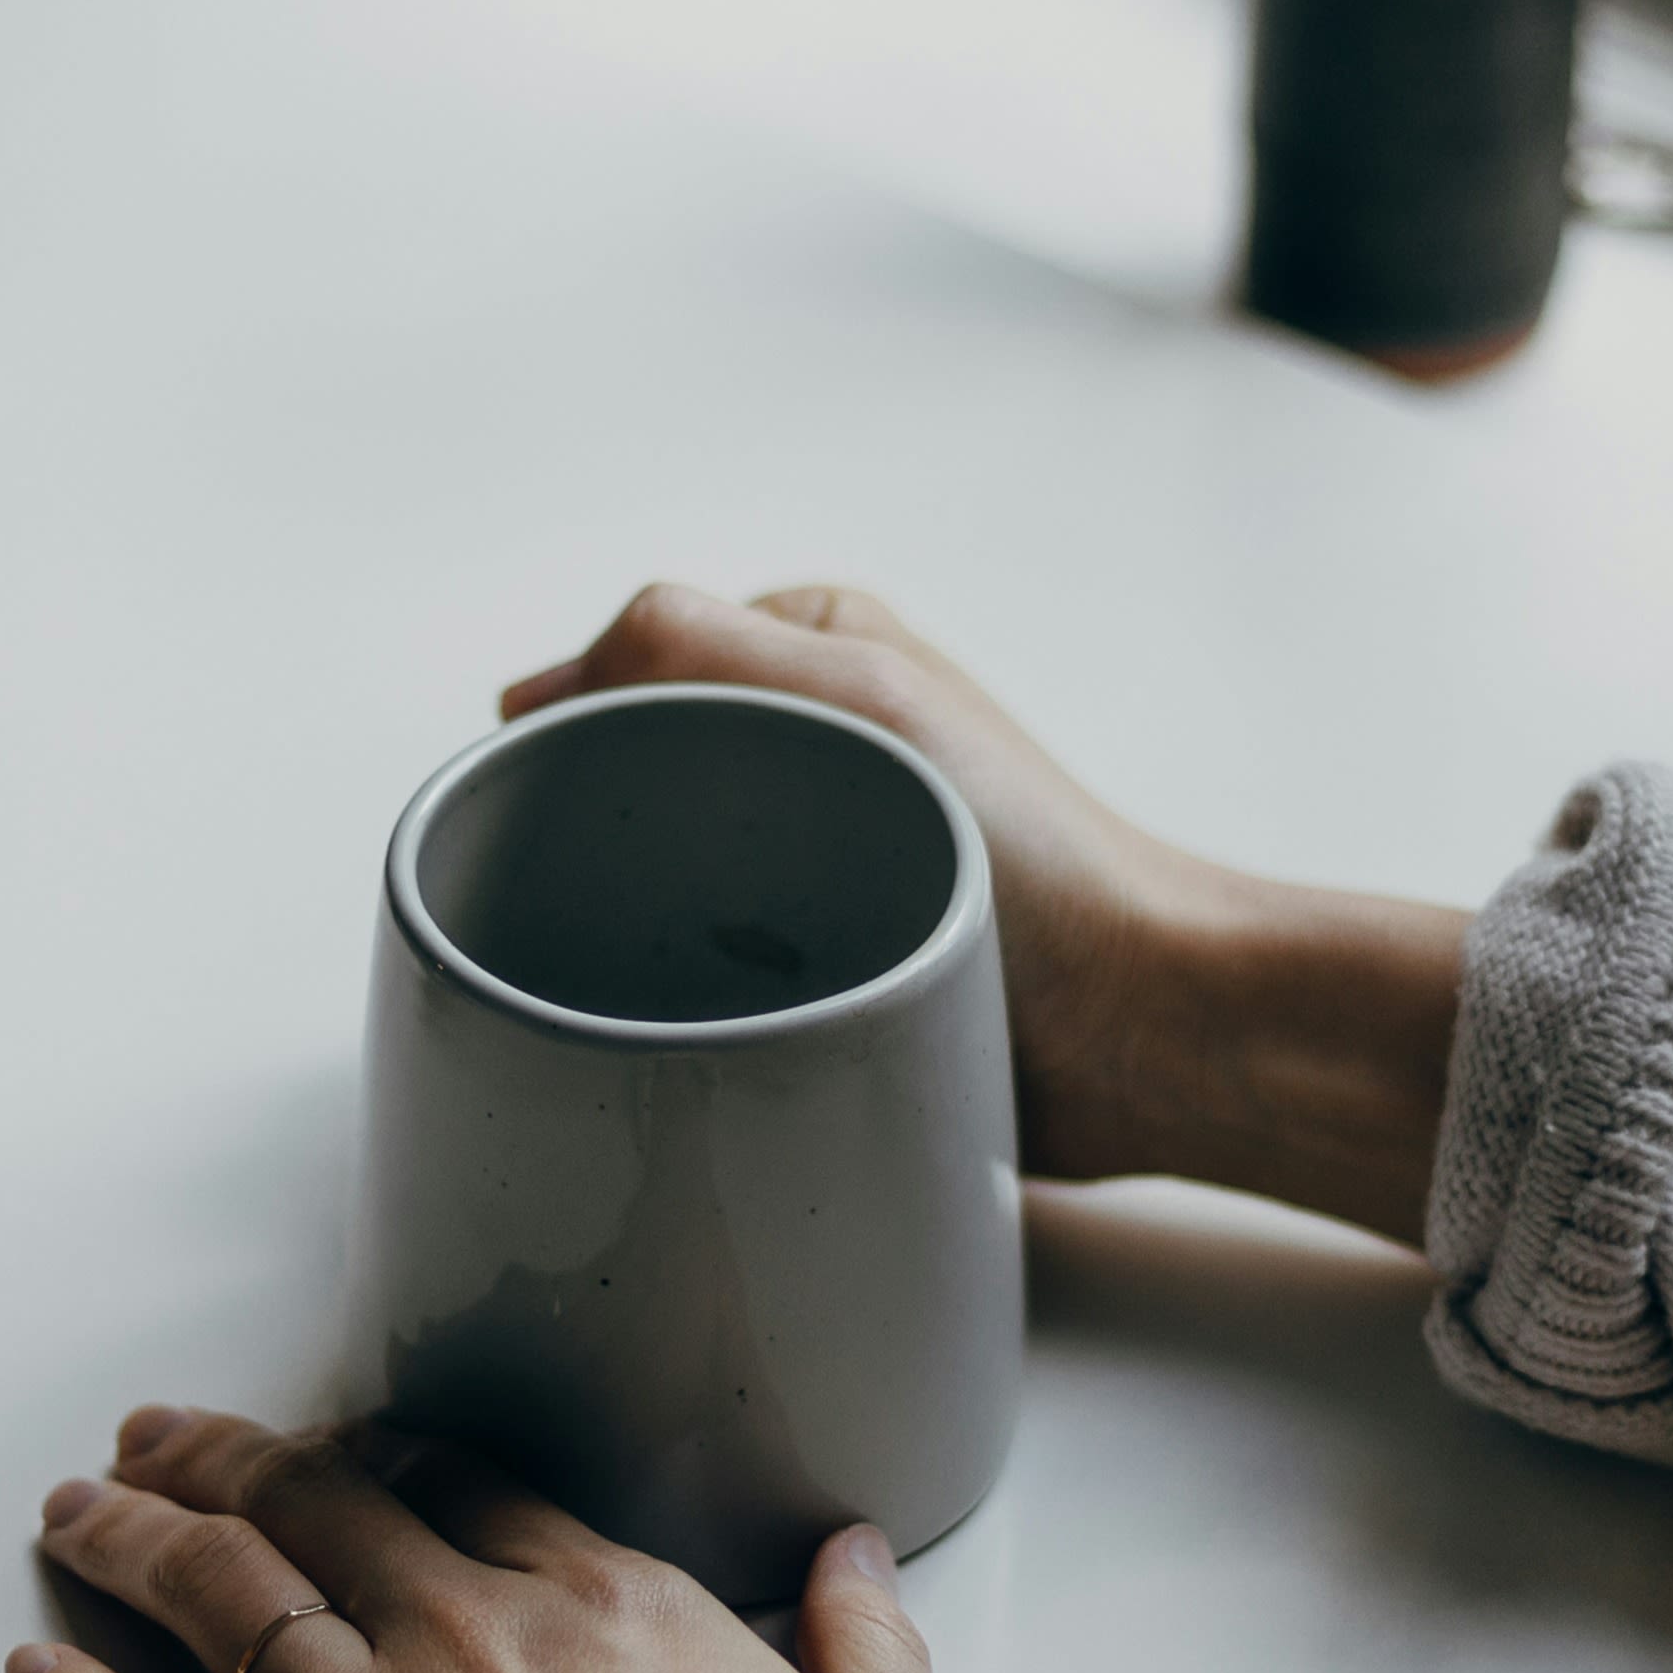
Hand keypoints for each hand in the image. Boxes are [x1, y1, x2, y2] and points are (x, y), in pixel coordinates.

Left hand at [8, 1405, 964, 1672]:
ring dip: (129, 1541)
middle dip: (220, 1459)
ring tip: (71, 1509)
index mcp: (602, 1611)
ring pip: (213, 1600)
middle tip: (154, 1434)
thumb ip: (868, 1651)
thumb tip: (857, 1558)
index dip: (375, 1456)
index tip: (331, 1447)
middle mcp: (461, 1644)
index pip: (456, 1489)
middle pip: (309, 1510)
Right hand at [507, 585, 1465, 1251]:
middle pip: (624, 773)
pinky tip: (670, 1017)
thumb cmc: (1033, 861)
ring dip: (625, 922)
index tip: (536, 809)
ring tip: (630, 967)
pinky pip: (698, 963)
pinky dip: (671, 986)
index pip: (622, 665)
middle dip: (585, 833)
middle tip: (574, 902)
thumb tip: (533, 695)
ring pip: (650, 874)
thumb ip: (692, 642)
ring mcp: (809, 855)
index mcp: (812, 651)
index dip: (563, 732)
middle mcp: (807, 742)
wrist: (1139, 1030)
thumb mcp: (859, 695)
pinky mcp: (817, 960)